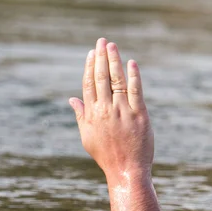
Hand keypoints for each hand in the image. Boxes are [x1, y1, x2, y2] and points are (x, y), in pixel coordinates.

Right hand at [69, 38, 153, 186]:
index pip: (89, 85)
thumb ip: (81, 115)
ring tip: (113, 46)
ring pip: (117, 81)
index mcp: (92, 115)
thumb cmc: (105, 154)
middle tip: (102, 41)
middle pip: (101, 78)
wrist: (125, 169)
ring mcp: (123, 111)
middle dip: (101, 58)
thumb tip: (72, 99)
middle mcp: (105, 110)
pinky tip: (131, 63)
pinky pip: (136, 91)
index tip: (92, 53)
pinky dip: (133, 76)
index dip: (90, 67)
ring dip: (114, 61)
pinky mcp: (139, 114)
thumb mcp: (87, 136)